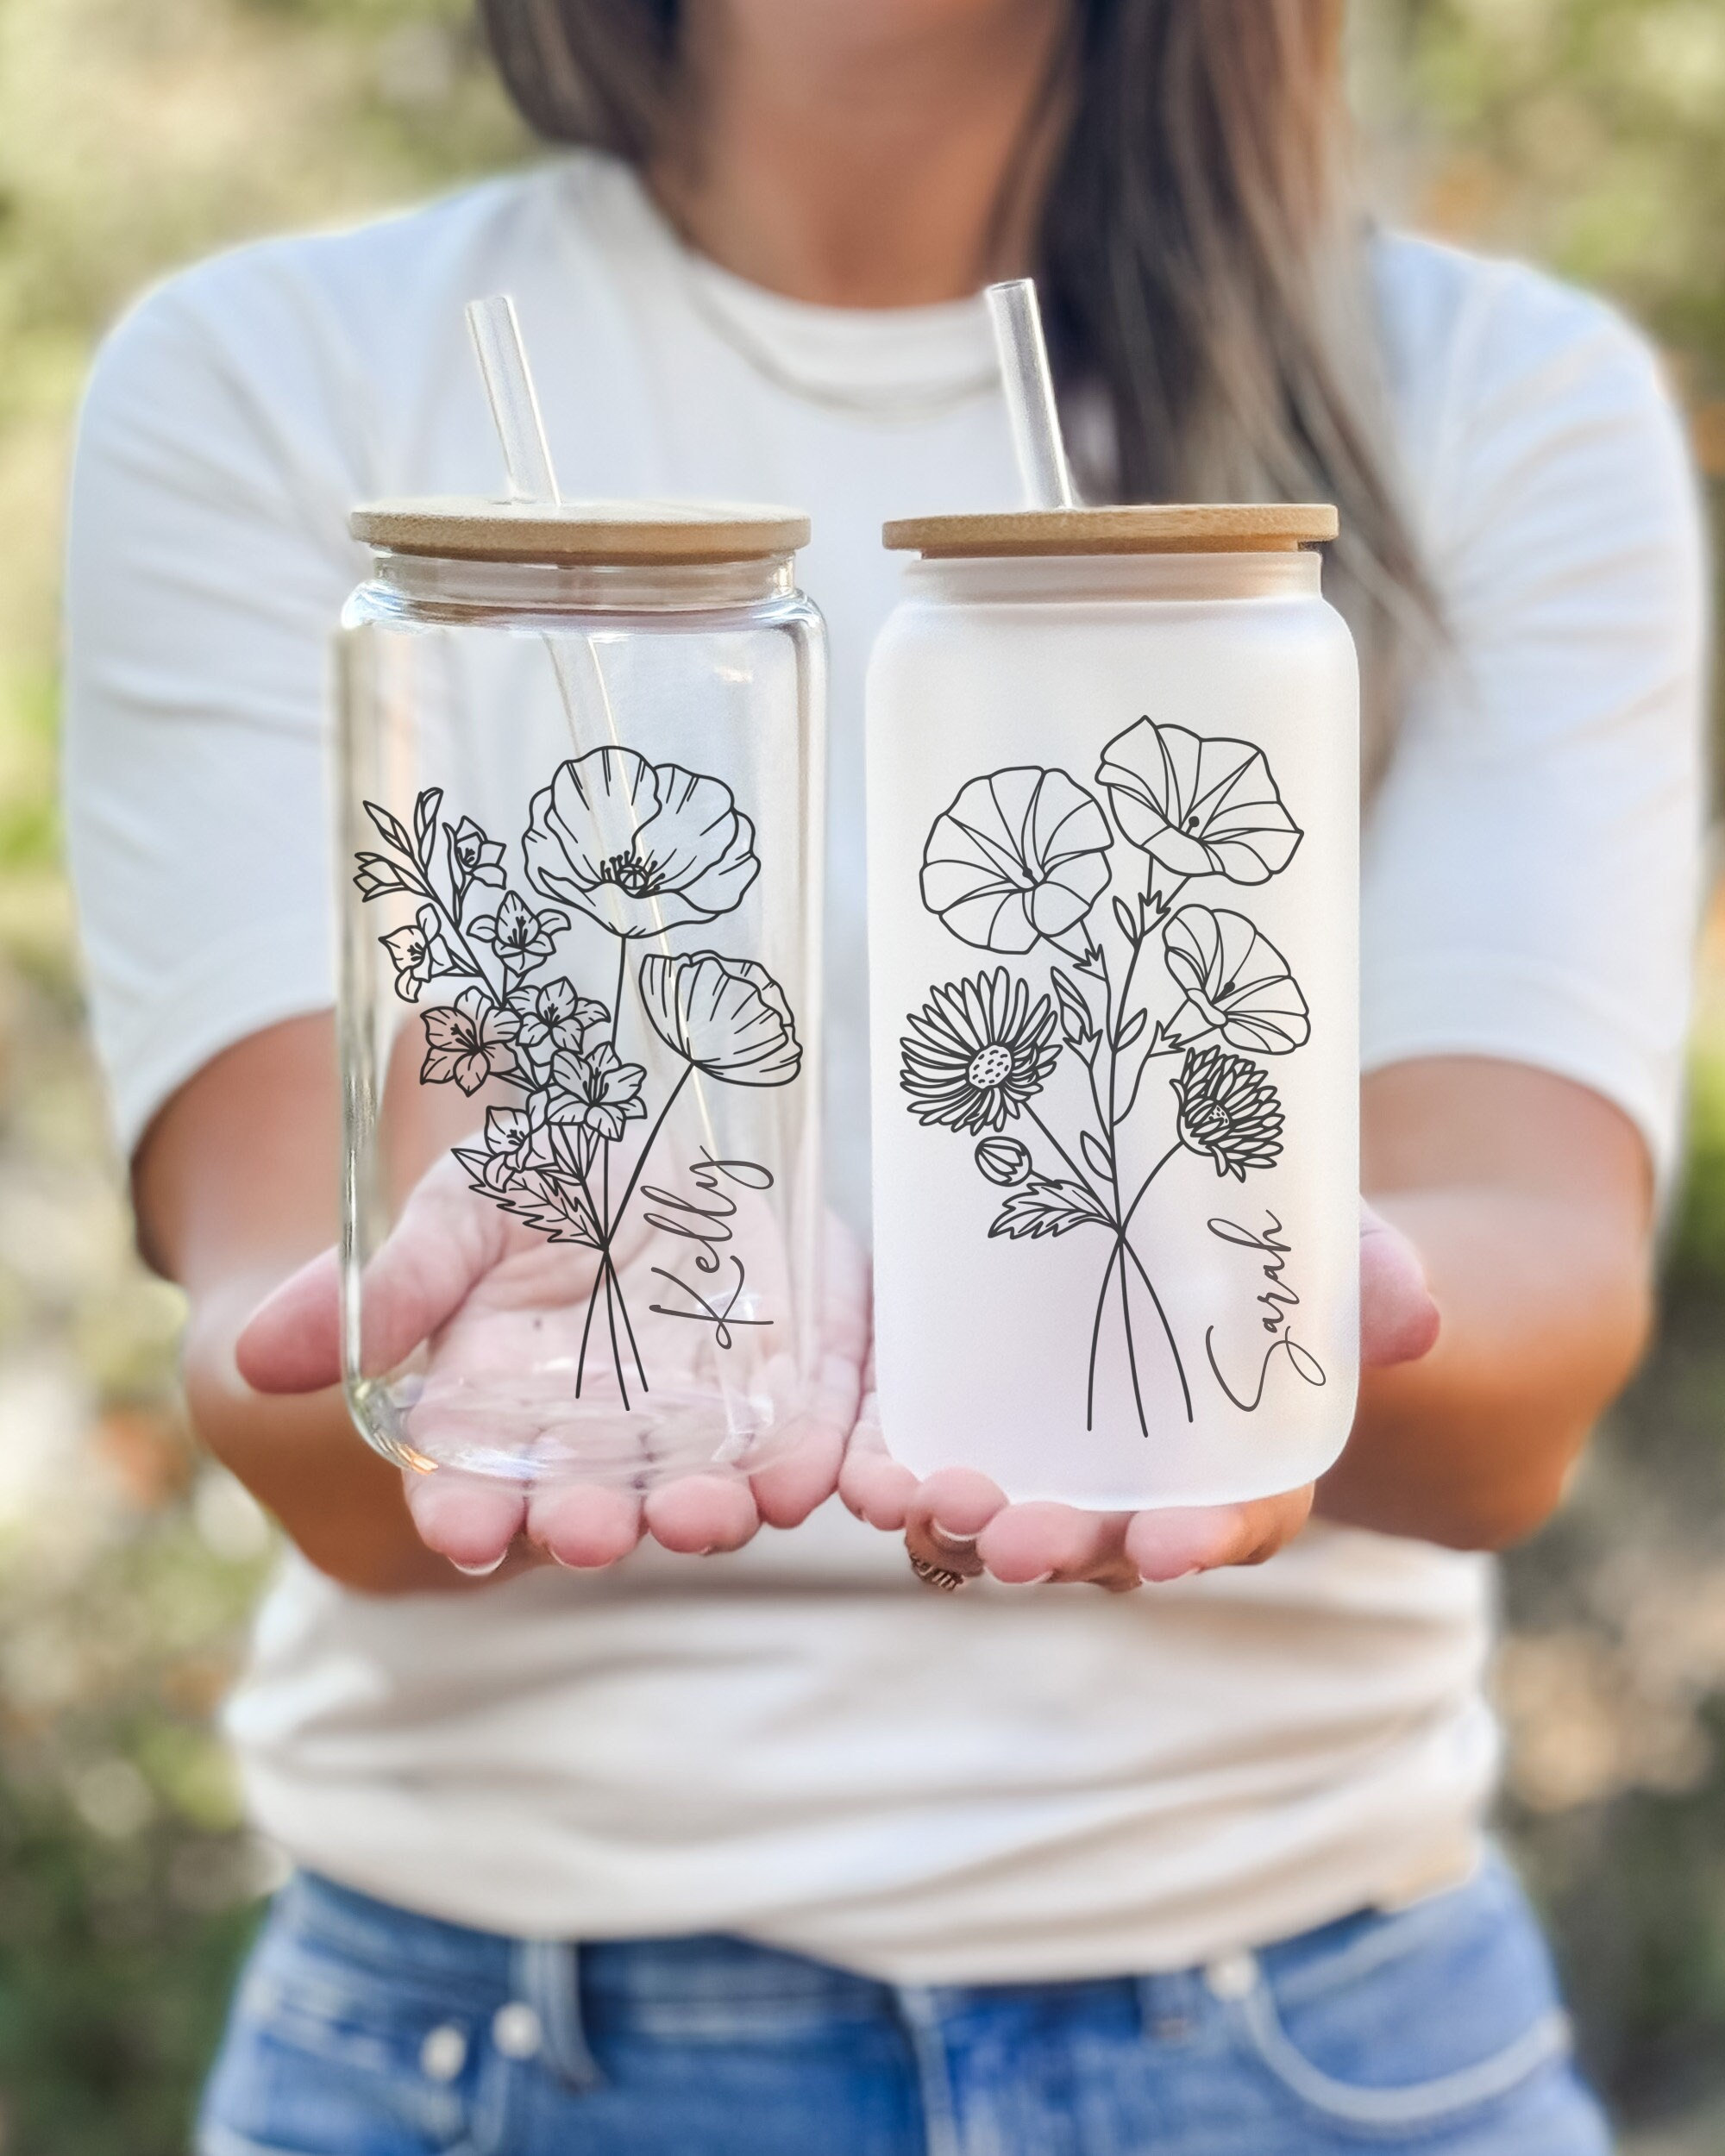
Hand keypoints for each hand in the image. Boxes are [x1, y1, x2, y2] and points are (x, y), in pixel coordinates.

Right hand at [236, 1162, 867, 1578]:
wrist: (668, 1145)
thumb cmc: (546, 1184)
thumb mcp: (463, 1203)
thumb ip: (390, 1281)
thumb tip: (259, 1359)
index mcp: (505, 1410)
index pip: (471, 1484)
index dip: (464, 1513)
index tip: (463, 1535)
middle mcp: (606, 1438)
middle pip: (594, 1502)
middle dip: (591, 1523)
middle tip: (591, 1534)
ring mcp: (709, 1420)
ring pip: (706, 1487)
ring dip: (706, 1512)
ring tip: (703, 1516)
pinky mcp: (802, 1387)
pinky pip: (813, 1437)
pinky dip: (816, 1464)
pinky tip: (810, 1478)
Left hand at [839, 1200, 1439, 1590]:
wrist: (1211, 1247)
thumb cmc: (1285, 1267)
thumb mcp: (1336, 1257)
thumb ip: (1371, 1282)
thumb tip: (1417, 1316)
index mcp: (1249, 1468)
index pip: (1235, 1524)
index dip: (1203, 1541)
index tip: (1169, 1548)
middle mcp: (1148, 1491)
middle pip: (1103, 1543)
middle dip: (1058, 1547)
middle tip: (1012, 1542)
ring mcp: (1059, 1466)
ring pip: (1007, 1521)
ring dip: (958, 1525)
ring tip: (911, 1500)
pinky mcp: (984, 1423)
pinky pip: (937, 1467)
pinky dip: (900, 1478)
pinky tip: (864, 1471)